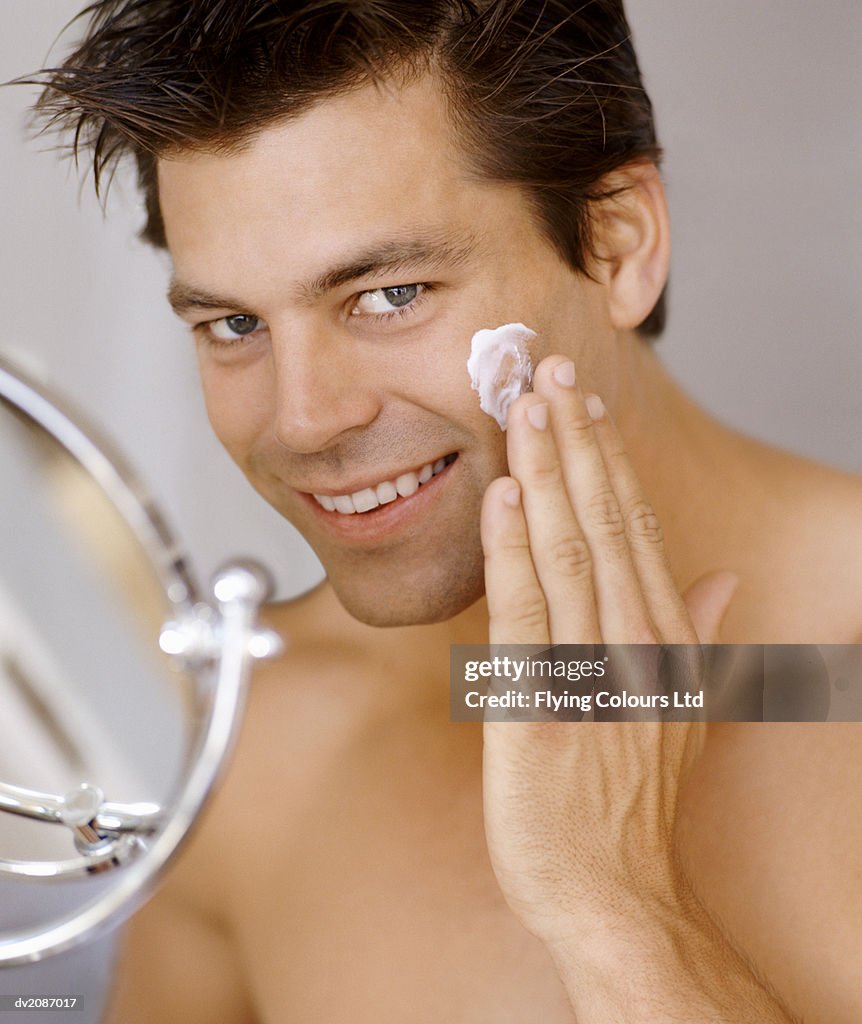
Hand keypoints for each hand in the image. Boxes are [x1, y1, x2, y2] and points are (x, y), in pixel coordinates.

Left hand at [479, 354, 736, 946]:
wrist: (611, 888)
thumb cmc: (633, 804)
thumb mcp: (684, 714)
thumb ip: (700, 637)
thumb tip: (719, 577)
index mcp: (660, 638)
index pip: (634, 527)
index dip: (607, 461)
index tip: (585, 406)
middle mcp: (630, 642)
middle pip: (602, 520)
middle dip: (574, 442)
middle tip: (547, 373)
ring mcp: (586, 669)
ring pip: (566, 547)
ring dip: (545, 473)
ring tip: (525, 408)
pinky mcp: (538, 702)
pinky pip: (524, 609)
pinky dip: (513, 547)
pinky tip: (504, 494)